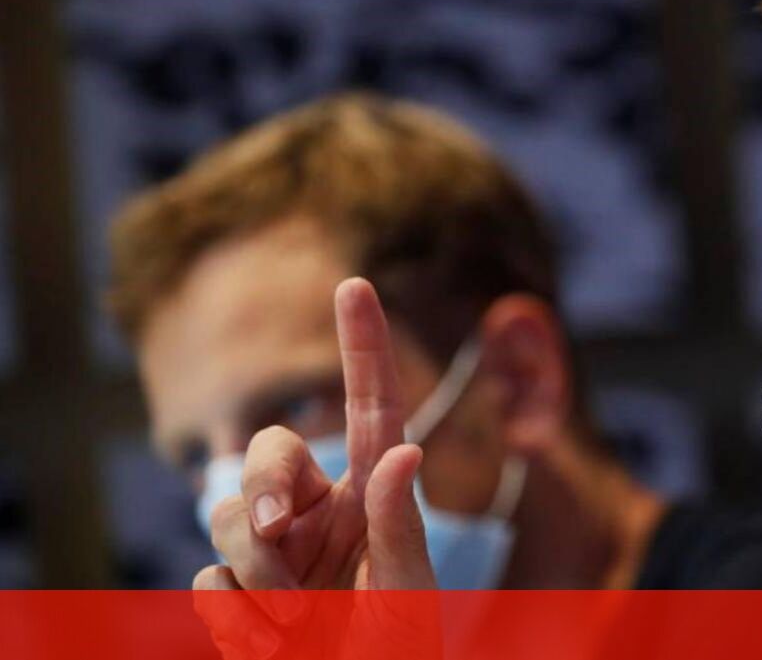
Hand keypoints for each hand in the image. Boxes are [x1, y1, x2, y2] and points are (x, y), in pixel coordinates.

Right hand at [193, 278, 439, 657]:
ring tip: (294, 625)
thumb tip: (405, 451)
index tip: (354, 284)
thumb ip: (399, 527)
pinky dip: (235, 618)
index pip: (372, 410)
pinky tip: (272, 647)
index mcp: (374, 498)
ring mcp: (275, 554)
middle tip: (278, 537)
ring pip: (226, 515)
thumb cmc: (398, 657)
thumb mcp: (408, 594)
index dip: (364, 347)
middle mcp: (321, 513)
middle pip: (269, 453)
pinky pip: (208, 582)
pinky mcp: (238, 596)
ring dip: (254, 572)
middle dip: (263, 487)